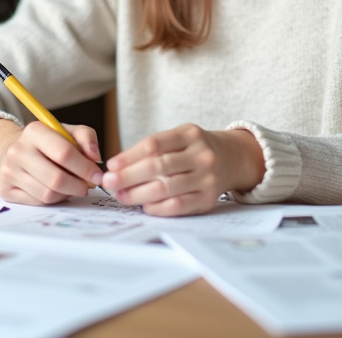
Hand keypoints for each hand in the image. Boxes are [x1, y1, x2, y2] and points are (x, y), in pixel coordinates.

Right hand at [0, 118, 103, 205]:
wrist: (15, 151)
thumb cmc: (47, 143)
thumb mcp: (67, 132)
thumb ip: (86, 138)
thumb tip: (95, 157)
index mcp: (34, 131)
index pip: (64, 153)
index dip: (85, 168)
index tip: (97, 175)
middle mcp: (18, 150)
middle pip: (56, 178)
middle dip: (78, 186)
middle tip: (88, 186)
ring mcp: (9, 171)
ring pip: (48, 194)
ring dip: (67, 194)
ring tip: (72, 186)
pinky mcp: (6, 189)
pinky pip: (38, 202)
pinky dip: (53, 199)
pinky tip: (57, 190)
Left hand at [101, 125, 265, 215]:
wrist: (232, 159)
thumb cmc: (194, 149)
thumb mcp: (179, 137)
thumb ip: (153, 148)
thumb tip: (117, 167)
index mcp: (190, 134)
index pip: (154, 145)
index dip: (129, 156)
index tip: (111, 165)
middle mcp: (202, 155)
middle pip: (158, 167)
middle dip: (128, 176)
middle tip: (109, 182)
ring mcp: (207, 178)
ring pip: (166, 188)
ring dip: (138, 194)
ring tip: (121, 195)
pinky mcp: (208, 199)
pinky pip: (178, 206)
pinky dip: (157, 207)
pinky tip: (143, 206)